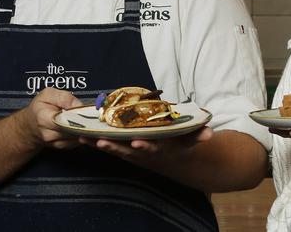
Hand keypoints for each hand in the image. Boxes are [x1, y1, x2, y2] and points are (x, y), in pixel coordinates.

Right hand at [15, 87, 83, 149]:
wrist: (30, 125)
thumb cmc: (39, 108)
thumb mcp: (48, 94)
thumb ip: (64, 98)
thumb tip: (79, 106)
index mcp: (44, 119)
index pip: (66, 120)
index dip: (79, 115)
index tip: (87, 110)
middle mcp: (49, 134)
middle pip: (75, 129)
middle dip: (85, 121)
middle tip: (90, 113)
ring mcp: (55, 143)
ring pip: (78, 136)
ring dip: (85, 127)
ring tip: (84, 118)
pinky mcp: (63, 147)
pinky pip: (78, 141)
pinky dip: (82, 133)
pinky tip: (80, 125)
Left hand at [79, 126, 213, 165]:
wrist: (171, 157)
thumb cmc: (180, 143)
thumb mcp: (191, 139)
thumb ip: (199, 135)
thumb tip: (210, 133)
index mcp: (160, 147)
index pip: (152, 147)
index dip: (145, 146)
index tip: (137, 142)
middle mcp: (143, 152)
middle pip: (127, 151)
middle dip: (115, 147)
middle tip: (102, 142)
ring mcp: (132, 152)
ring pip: (115, 149)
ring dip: (100, 145)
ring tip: (85, 138)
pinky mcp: (123, 149)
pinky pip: (108, 145)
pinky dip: (94, 141)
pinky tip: (80, 135)